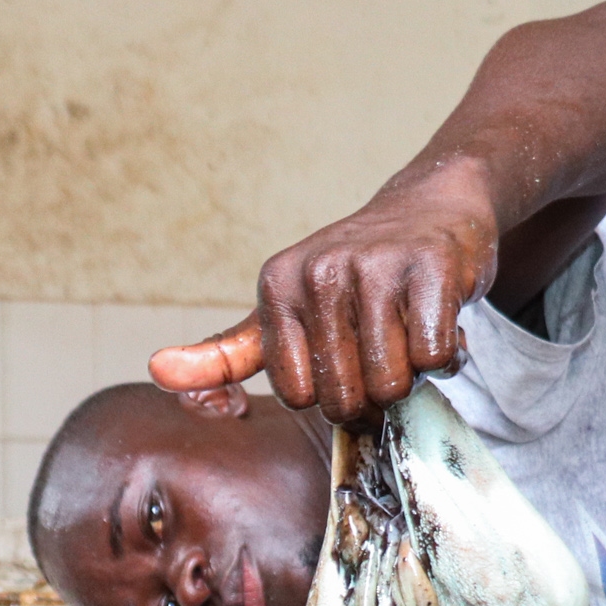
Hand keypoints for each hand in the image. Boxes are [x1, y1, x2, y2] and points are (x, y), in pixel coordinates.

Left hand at [150, 163, 496, 425]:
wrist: (431, 206)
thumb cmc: (354, 274)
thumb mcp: (281, 310)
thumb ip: (223, 354)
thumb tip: (159, 372)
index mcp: (277, 286)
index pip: (298, 397)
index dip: (329, 392)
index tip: (342, 354)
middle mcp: (320, 272)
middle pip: (346, 398)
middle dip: (373, 391)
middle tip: (382, 345)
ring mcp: (376, 267)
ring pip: (393, 383)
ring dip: (412, 374)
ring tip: (408, 331)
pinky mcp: (431, 268)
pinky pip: (435, 358)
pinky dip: (447, 356)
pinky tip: (438, 319)